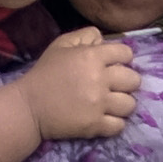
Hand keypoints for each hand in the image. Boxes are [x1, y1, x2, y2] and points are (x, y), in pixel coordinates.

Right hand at [20, 25, 143, 144]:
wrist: (28, 107)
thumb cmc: (45, 74)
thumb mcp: (61, 45)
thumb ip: (85, 36)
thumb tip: (104, 40)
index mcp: (92, 56)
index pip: (126, 54)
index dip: (122, 59)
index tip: (114, 66)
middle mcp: (99, 79)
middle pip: (134, 80)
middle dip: (126, 82)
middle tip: (114, 86)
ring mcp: (98, 104)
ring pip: (130, 104)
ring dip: (122, 104)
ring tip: (111, 104)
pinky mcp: (94, 125)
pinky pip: (120, 125)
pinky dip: (115, 123)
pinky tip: (105, 118)